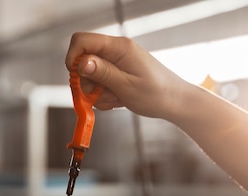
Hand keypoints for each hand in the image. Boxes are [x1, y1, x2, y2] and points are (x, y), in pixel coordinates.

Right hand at [65, 32, 189, 120]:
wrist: (174, 102)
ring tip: (115, 99)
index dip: (73, 58)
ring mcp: (116, 62)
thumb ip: (102, 73)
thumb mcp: (126, 86)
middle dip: (85, 82)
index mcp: (119, 47)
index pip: (82, 41)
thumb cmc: (156, 93)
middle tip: (98, 95)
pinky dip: (103, 95)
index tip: (76, 79)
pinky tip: (118, 100)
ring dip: (96, 92)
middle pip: (82, 60)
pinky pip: (99, 83)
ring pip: (89, 76)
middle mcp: (115, 51)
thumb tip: (81, 62)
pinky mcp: (117, 73)